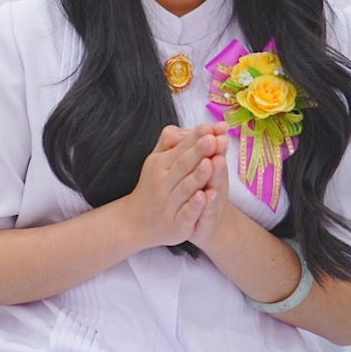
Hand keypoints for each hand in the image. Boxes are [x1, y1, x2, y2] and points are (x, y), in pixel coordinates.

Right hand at [120, 124, 225, 249]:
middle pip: (183, 165)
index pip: (181, 148)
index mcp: (160, 164)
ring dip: (198, 176)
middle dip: (198, 152)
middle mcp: (163, 183)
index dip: (195, 138)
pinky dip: (195, 206)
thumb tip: (188, 128)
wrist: (137, 222)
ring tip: (211, 163)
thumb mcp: (157, 160)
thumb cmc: (154, 186)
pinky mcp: (177, 224)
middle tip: (213, 138)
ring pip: (186, 188)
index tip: (210, 126)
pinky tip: (204, 196)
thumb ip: (171, 141)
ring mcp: (169, 204)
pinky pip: (187, 214)